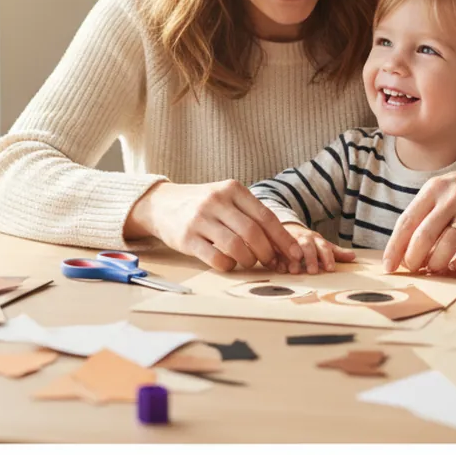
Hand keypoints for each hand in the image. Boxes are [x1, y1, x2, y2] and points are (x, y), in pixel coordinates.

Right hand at [127, 180, 300, 272]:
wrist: (161, 203)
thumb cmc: (202, 204)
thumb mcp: (225, 198)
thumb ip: (249, 214)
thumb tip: (280, 242)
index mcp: (232, 189)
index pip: (266, 216)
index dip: (283, 238)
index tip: (294, 253)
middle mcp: (216, 201)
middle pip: (253, 232)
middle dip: (267, 252)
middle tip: (271, 262)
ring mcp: (200, 219)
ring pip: (236, 246)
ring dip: (249, 260)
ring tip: (249, 262)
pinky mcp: (186, 238)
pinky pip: (215, 257)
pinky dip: (228, 265)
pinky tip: (229, 264)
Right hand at [278, 223, 355, 274]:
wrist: (288, 230)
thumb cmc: (309, 242)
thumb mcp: (322, 246)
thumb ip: (336, 252)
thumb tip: (353, 256)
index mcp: (316, 239)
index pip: (324, 247)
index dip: (327, 257)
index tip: (330, 269)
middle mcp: (303, 239)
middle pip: (308, 246)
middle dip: (311, 258)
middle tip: (313, 272)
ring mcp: (288, 241)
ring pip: (291, 248)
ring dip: (293, 259)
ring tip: (295, 271)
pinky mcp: (275, 245)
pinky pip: (275, 251)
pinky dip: (277, 260)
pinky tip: (280, 268)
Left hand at [382, 151, 455, 274]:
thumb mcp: (441, 190)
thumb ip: (423, 213)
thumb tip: (402, 247)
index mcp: (433, 189)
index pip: (407, 221)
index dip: (395, 247)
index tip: (388, 265)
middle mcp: (452, 197)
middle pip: (425, 235)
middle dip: (414, 258)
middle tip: (413, 269)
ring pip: (447, 245)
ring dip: (437, 263)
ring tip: (434, 269)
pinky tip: (454, 265)